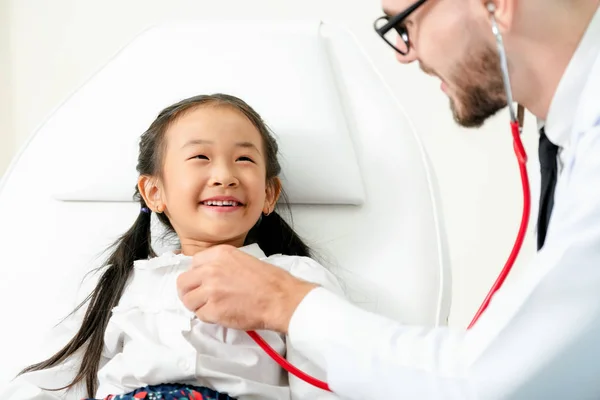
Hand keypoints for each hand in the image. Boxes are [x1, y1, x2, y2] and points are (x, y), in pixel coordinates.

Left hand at [177, 245, 317, 332]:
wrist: (281, 298)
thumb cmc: (270, 281)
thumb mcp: (243, 260)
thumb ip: (222, 264)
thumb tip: (207, 275)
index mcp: (219, 254)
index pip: (193, 263)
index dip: (197, 276)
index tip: (202, 282)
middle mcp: (211, 269)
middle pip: (183, 282)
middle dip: (189, 291)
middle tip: (200, 298)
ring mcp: (210, 290)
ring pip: (187, 300)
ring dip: (197, 306)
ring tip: (213, 307)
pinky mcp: (213, 309)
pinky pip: (200, 315)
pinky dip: (208, 317)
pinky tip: (222, 314)